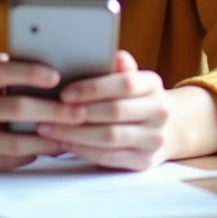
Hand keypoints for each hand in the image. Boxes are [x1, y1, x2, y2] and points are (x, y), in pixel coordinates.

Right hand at [0, 53, 87, 170]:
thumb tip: (37, 55)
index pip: (0, 72)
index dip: (29, 72)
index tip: (56, 76)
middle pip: (14, 110)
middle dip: (52, 111)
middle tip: (79, 112)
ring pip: (13, 143)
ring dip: (46, 140)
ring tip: (70, 136)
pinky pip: (4, 162)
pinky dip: (28, 155)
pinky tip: (45, 148)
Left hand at [35, 50, 173, 170]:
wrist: (166, 129)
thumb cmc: (135, 100)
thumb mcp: (131, 79)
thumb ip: (118, 68)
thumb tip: (114, 55)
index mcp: (153, 85)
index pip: (125, 84)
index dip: (93, 88)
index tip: (65, 93)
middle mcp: (159, 112)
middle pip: (115, 112)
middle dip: (78, 113)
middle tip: (49, 112)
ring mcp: (154, 139)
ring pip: (109, 137)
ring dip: (74, 134)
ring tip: (50, 129)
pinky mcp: (144, 161)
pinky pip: (108, 157)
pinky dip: (83, 150)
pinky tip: (65, 143)